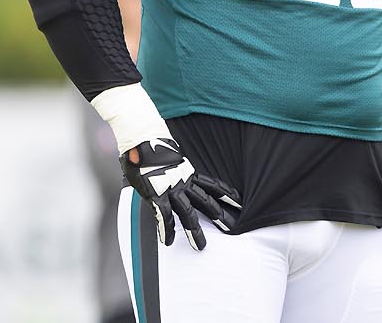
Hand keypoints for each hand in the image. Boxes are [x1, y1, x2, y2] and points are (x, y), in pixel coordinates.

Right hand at [122, 138, 240, 250]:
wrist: (142, 136)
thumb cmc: (150, 146)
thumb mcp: (169, 159)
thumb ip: (173, 169)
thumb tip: (169, 172)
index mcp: (188, 172)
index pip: (213, 185)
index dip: (227, 194)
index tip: (239, 202)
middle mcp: (184, 181)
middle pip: (206, 202)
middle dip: (220, 216)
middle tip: (233, 228)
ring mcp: (171, 188)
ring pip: (188, 213)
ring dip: (194, 231)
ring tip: (201, 246)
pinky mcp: (156, 194)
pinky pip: (163, 216)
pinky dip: (167, 229)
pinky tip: (169, 241)